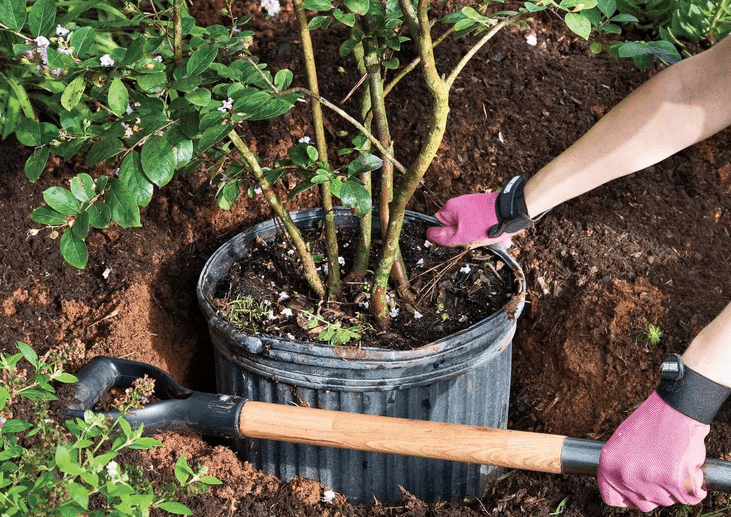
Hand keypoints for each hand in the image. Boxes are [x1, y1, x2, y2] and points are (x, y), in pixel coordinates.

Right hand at [426, 193, 518, 247]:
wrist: (513, 211)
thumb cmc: (487, 223)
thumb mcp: (462, 235)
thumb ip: (444, 237)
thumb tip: (429, 234)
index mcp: (451, 207)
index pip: (439, 224)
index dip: (447, 235)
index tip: (457, 240)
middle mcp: (461, 203)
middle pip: (456, 226)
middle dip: (466, 237)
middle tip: (475, 240)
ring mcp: (474, 205)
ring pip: (470, 227)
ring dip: (479, 236)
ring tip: (490, 239)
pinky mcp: (486, 207)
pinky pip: (482, 223)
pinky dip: (488, 231)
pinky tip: (497, 237)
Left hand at [597, 391, 708, 510]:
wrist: (675, 408)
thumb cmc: (652, 421)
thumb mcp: (623, 443)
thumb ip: (623, 467)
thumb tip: (628, 488)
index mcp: (608, 465)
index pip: (612, 498)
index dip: (627, 496)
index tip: (637, 491)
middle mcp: (625, 476)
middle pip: (643, 503)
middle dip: (654, 491)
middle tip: (662, 469)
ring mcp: (649, 482)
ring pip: (666, 500)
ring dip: (673, 487)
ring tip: (673, 460)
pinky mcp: (675, 483)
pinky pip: (690, 497)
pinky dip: (695, 486)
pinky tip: (688, 466)